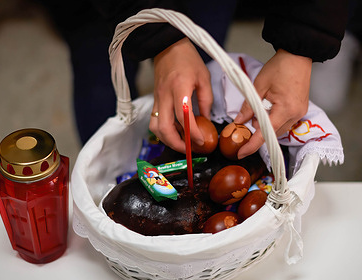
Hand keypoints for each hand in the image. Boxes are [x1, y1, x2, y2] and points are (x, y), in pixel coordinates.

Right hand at [150, 37, 212, 152]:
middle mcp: (165, 96)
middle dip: (177, 144)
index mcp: (179, 88)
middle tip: (189, 150)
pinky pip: (155, 121)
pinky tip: (175, 133)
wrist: (167, 46)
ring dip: (167, 140)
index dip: (192, 133)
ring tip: (181, 144)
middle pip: (164, 128)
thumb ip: (206, 100)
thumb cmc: (187, 59)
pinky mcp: (155, 100)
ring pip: (156, 128)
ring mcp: (157, 99)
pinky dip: (164, 132)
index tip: (201, 141)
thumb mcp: (204, 77)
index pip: (183, 117)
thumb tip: (206, 120)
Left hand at [234, 49, 311, 158]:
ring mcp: (300, 113)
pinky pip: (284, 122)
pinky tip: (268, 108)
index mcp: (285, 109)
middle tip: (247, 119)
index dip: (252, 145)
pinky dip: (273, 120)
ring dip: (266, 124)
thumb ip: (248, 106)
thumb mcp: (258, 86)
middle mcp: (295, 114)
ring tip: (258, 109)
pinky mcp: (300, 110)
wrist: (298, 54)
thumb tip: (238, 122)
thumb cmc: (280, 66)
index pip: (265, 134)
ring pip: (278, 129)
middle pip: (272, 133)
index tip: (241, 153)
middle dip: (258, 130)